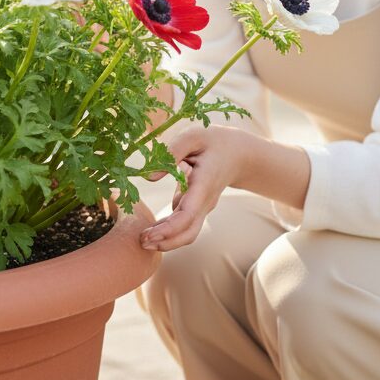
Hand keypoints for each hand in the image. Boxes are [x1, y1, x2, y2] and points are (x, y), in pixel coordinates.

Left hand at [139, 124, 252, 251]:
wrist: (239, 154)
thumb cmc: (213, 141)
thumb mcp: (193, 136)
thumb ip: (171, 151)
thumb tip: (149, 177)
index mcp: (204, 183)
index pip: (188, 214)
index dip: (169, 229)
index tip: (149, 234)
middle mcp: (205, 200)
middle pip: (189, 232)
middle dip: (166, 242)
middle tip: (141, 243)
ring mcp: (203, 206)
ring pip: (187, 232)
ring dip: (166, 240)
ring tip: (142, 240)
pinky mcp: (197, 207)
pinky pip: (184, 224)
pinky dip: (168, 231)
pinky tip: (151, 231)